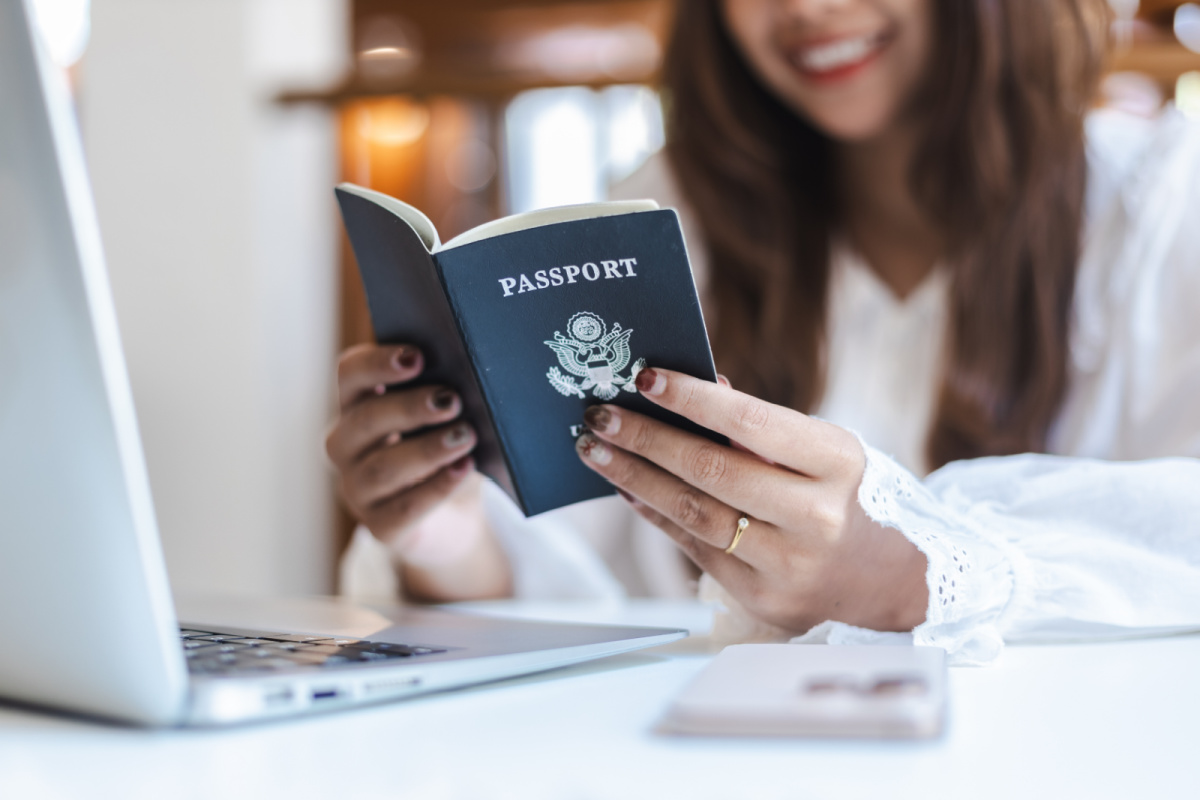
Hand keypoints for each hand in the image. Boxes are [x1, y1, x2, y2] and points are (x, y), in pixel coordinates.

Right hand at [327, 344, 510, 600]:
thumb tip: (473, 374)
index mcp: (356, 404)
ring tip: (466, 436)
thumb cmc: (445, 448)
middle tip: (451, 400)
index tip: (417, 357)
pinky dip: (437, 487)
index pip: (350, 374)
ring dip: (427, 449)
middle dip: (409, 407)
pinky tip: (463, 469)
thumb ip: (445, 393)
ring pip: (383, 468)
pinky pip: (404, 509)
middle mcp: (346, 445)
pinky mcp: (381, 527)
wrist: (454, 518)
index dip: (378, 363)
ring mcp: (358, 489)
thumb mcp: (444, 417)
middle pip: (365, 420)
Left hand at [574, 367, 928, 633]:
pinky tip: (628, 487)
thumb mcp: (824, 449)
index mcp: (839, 463)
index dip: (692, 399)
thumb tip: (699, 386)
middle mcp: (817, 517)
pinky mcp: (764, 598)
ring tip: (597, 449)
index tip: (645, 378)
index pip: (752, 424)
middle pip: (712, 472)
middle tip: (599, 414)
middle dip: (645, 439)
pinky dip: (655, 513)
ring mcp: (789, 565)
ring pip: (693, 514)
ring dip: (635, 477)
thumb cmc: (848, 495)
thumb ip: (762, 425)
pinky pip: (694, 548)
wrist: (890, 579)